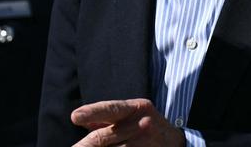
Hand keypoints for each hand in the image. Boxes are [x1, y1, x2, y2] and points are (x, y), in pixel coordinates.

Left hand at [71, 98, 185, 146]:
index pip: (111, 109)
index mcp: (136, 108)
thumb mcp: (132, 113)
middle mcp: (141, 124)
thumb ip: (106, 116)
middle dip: (85, 145)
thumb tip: (80, 119)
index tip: (75, 116)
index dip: (92, 112)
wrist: (175, 142)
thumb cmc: (146, 124)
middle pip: (104, 137)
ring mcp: (143, 144)